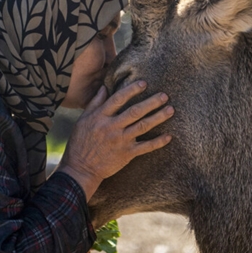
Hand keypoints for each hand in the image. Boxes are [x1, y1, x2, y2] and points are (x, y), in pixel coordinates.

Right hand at [56, 81, 172, 199]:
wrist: (81, 168)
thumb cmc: (80, 142)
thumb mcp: (83, 120)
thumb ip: (95, 103)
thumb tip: (104, 87)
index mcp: (100, 117)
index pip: (118, 99)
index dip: (131, 90)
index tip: (144, 83)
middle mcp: (112, 127)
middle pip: (135, 111)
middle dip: (151, 102)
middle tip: (165, 95)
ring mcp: (120, 141)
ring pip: (143, 126)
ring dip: (158, 118)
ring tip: (171, 110)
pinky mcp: (127, 154)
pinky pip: (145, 147)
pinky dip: (158, 142)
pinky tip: (169, 136)